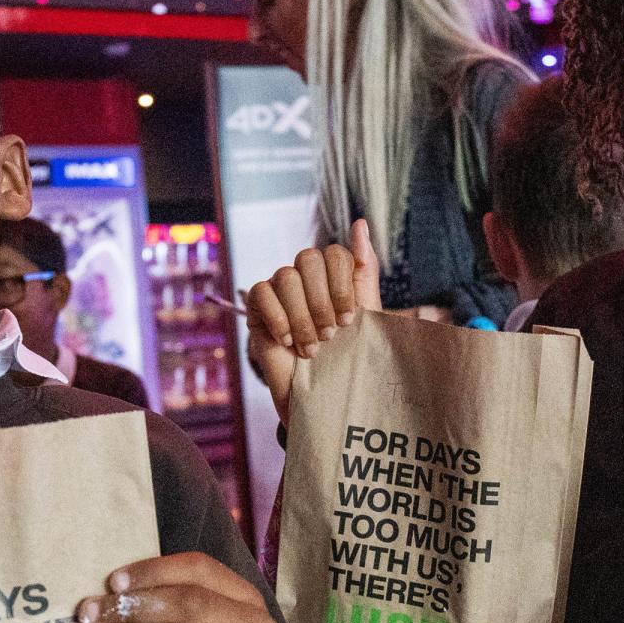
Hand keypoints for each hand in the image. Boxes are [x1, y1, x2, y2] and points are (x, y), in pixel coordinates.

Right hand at [244, 219, 380, 424]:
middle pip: (308, 258)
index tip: (350, 319)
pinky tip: (287, 341)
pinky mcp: (257, 309)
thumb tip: (360, 222)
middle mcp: (307, 279)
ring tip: (312, 347)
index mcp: (334, 277)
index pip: (335, 253)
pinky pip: (261, 292)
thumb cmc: (347, 360)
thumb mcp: (366, 315)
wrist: (322, 400)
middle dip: (322, 301)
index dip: (342, 285)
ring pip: (285, 276)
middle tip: (331, 335)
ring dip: (302, 316)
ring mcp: (280, 292)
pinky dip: (277, 318)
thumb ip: (364, 269)